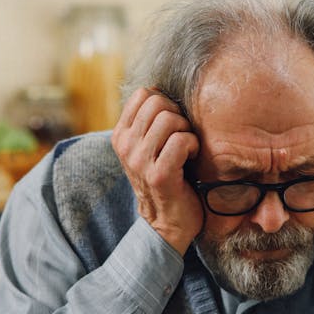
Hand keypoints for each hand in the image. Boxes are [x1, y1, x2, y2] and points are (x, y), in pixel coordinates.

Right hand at [112, 88, 202, 254]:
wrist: (166, 223)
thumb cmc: (166, 178)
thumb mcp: (148, 147)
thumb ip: (149, 122)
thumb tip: (163, 90)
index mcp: (121, 135)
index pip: (143, 94)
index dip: (165, 102)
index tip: (171, 123)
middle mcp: (125, 146)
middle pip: (158, 102)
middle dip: (178, 114)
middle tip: (181, 136)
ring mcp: (140, 161)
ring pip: (170, 118)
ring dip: (186, 130)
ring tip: (185, 148)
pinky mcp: (159, 175)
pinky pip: (181, 140)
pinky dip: (193, 145)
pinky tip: (191, 158)